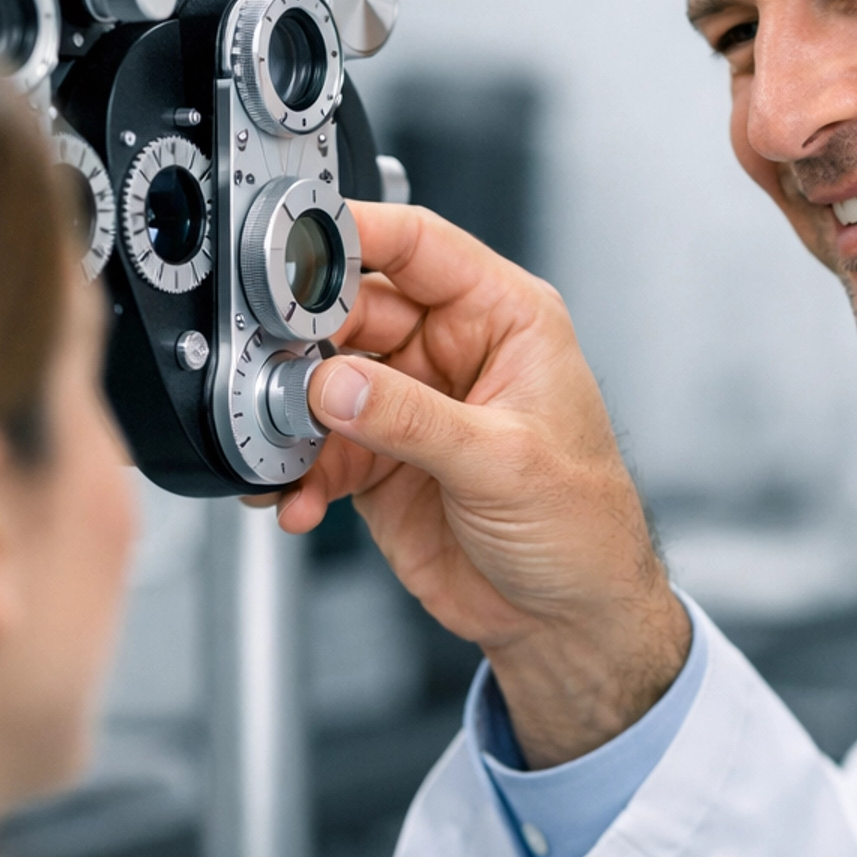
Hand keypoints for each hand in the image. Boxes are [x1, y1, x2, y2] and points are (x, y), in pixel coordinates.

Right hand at [277, 203, 690, 765]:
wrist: (570, 621)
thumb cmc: (584, 527)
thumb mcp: (504, 462)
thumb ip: (412, 420)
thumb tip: (336, 384)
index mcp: (503, 319)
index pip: (418, 246)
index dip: (355, 235)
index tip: (294, 244)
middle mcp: (453, 352)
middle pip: (353, 312)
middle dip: (306, 343)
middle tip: (272, 372)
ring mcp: (412, 406)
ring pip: (324, 382)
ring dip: (292, 417)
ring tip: (278, 450)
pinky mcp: (381, 461)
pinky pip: (320, 451)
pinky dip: (298, 474)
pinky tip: (293, 499)